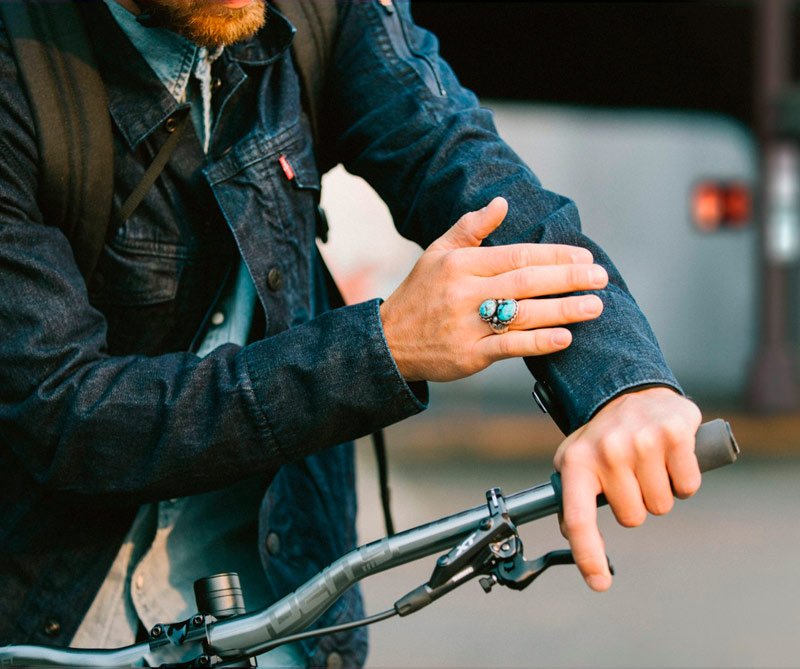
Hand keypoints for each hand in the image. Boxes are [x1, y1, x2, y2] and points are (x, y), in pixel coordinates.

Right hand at [379, 197, 608, 381]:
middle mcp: (465, 293)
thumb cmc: (420, 293)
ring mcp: (467, 326)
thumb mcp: (437, 253)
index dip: (554, 255)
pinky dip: (538, 342)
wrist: (389, 342)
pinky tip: (565, 337)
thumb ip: (470, 227)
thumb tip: (502, 203)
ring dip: (563, 310)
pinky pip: (509, 348)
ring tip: (594, 306)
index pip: (517, 255)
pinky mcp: (469, 355)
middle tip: (601, 277)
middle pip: (526, 282)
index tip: (584, 256)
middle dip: (568, 278)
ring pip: (523, 314)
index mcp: (461, 264)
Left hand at [553, 387, 702, 590]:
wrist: (631, 391)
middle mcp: (607, 451)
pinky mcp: (673, 434)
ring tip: (648, 464)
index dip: (588, 556)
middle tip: (630, 476)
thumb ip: (570, 497)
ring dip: (659, 491)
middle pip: (632, 518)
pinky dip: (684, 480)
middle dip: (635, 504)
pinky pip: (688, 487)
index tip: (599, 583)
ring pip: (661, 505)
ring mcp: (640, 441)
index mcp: (577, 462)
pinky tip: (670, 458)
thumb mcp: (575, 459)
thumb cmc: (602, 435)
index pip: (578, 520)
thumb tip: (569, 535)